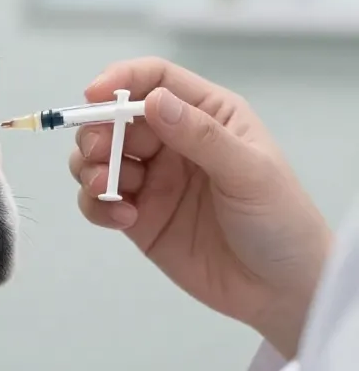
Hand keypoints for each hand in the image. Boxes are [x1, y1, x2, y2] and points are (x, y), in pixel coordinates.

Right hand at [69, 58, 331, 359]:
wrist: (279, 290)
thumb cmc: (280, 222)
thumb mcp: (249, 172)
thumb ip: (200, 136)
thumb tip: (154, 101)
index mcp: (206, 116)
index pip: (154, 80)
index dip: (120, 80)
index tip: (93, 96)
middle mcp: (172, 142)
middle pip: (114, 119)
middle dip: (98, 134)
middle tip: (102, 157)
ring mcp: (152, 180)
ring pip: (97, 159)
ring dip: (91, 170)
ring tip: (108, 191)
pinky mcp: (136, 218)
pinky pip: (97, 201)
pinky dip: (97, 206)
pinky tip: (124, 219)